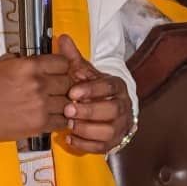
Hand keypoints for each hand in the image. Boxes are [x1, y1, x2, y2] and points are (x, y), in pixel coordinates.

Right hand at [0, 52, 70, 143]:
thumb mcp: (4, 65)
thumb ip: (23, 60)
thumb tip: (34, 59)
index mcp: (30, 66)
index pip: (63, 62)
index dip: (63, 67)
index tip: (61, 70)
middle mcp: (38, 84)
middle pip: (69, 82)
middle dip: (65, 85)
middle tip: (59, 88)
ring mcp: (41, 105)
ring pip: (68, 103)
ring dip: (64, 104)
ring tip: (56, 104)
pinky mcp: (39, 124)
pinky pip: (62, 121)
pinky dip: (61, 120)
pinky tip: (54, 117)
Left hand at [57, 34, 132, 153]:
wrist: (108, 109)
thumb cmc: (93, 90)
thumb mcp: (84, 73)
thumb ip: (73, 58)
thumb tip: (63, 38)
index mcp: (116, 86)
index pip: (109, 87)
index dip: (92, 90)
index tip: (73, 92)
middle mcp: (123, 106)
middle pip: (111, 110)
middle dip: (89, 111)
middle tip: (68, 110)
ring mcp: (120, 126)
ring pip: (109, 131)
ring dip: (87, 129)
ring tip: (69, 125)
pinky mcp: (113, 142)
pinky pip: (102, 147)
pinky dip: (85, 145)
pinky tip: (70, 138)